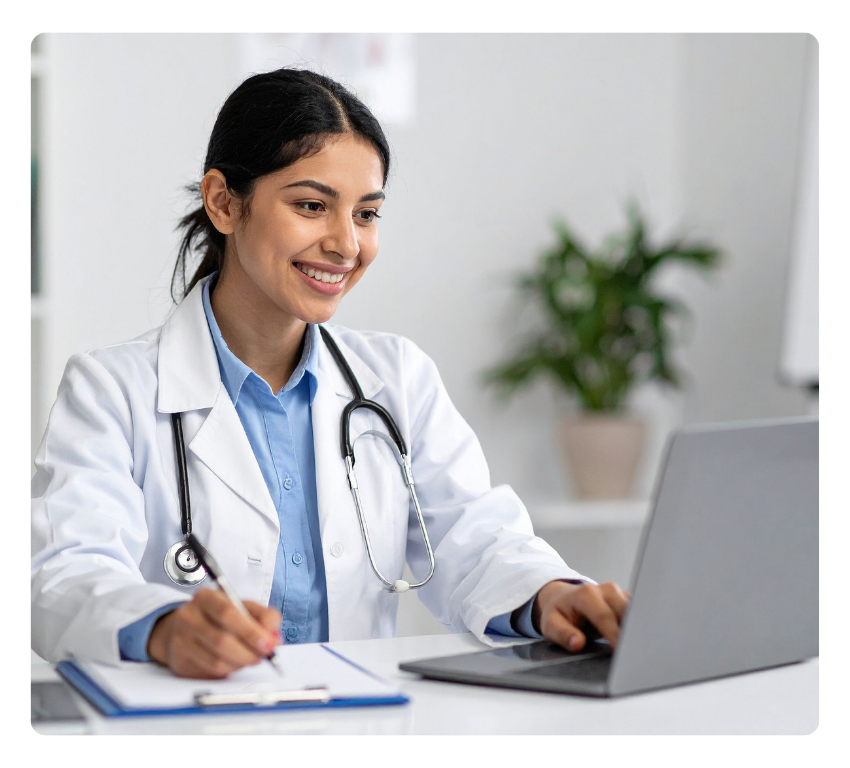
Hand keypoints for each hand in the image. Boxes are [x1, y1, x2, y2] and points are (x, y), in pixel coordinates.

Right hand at [147, 589, 280, 677]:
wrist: (184, 628)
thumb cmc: (219, 616)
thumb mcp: (243, 606)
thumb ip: (264, 616)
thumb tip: (274, 636)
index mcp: (206, 597)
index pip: (228, 613)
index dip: (250, 631)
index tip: (268, 643)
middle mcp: (189, 617)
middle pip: (222, 640)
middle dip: (249, 652)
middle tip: (265, 655)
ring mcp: (181, 641)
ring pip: (217, 661)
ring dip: (241, 663)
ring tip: (252, 658)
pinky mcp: (180, 663)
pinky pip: (211, 672)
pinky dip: (230, 670)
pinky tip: (235, 662)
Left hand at [532, 581, 629, 651]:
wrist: (561, 598)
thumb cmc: (558, 614)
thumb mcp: (551, 625)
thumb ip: (563, 634)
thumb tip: (577, 643)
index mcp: (585, 594)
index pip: (604, 616)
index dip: (614, 636)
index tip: (621, 653)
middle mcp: (605, 589)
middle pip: (626, 612)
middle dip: (631, 633)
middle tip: (634, 655)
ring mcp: (617, 592)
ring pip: (636, 611)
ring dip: (637, 629)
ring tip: (638, 649)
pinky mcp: (625, 598)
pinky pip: (638, 613)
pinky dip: (638, 627)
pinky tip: (638, 641)